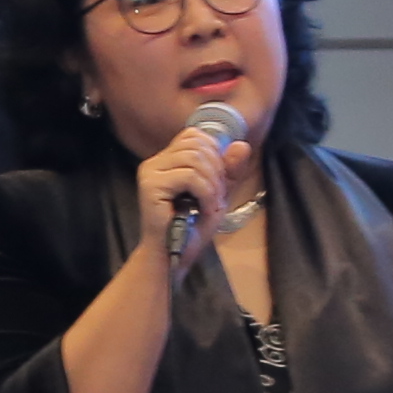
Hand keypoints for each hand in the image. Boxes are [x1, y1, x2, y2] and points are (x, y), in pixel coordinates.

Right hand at [130, 118, 246, 256]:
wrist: (172, 257)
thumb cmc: (191, 228)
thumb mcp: (218, 194)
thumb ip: (229, 169)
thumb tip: (242, 144)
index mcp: (166, 160)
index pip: (194, 135)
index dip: (214, 153)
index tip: (218, 181)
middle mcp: (155, 162)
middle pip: (196, 144)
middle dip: (217, 169)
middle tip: (217, 196)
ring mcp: (150, 172)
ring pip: (194, 158)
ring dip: (212, 183)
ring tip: (212, 204)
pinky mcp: (151, 186)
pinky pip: (190, 176)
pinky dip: (206, 193)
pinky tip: (206, 210)